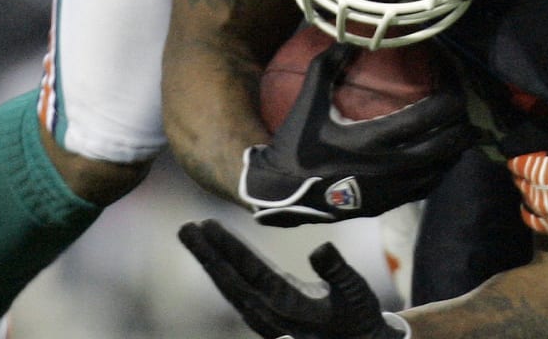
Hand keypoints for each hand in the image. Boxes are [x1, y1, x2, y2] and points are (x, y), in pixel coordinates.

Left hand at [178, 219, 407, 338]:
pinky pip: (238, 296)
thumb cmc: (359, 314)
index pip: (256, 275)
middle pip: (234, 284)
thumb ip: (338, 270)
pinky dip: (222, 275)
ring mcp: (267, 322)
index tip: (211, 226)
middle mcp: (274, 317)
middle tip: (187, 227)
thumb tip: (319, 247)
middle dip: (209, 255)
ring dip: (211, 263)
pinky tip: (212, 258)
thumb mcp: (357, 291)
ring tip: (193, 235)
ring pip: (232, 291)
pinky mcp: (266, 320)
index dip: (233, 252)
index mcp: (295, 307)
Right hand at [240, 43, 476, 226]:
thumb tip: (352, 38)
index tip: (452, 79)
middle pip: (447, 142)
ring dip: (457, 144)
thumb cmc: (296, 144)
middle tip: (463, 101)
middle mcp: (389, 167)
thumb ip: (328, 66)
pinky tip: (442, 153)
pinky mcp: (391, 203)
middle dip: (463, 120)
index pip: (429, 116)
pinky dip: (442, 166)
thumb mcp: (308, 102)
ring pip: (444, 166)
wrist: (283, 193)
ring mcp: (393, 189)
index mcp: (371, 140)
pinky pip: (430, 184)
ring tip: (461, 125)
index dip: (451, 95)